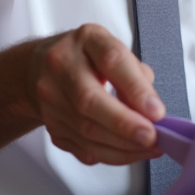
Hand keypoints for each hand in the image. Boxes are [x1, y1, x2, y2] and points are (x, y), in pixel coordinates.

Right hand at [30, 24, 165, 165]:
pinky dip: (111, 155)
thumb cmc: (86, 58)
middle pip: (90, 101)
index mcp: (86, 40)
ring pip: (86, 131)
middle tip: (152, 137)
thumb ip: (136, 75)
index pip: (112, 61)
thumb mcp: (113, 50)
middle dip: (125, 124)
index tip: (157, 112)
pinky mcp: (51, 126)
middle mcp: (61, 66)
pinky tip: (131, 152)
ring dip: (122, 146)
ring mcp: (50, 99)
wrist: (37, 70)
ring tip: (149, 148)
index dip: (136, 89)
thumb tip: (151, 110)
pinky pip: (83, 148)